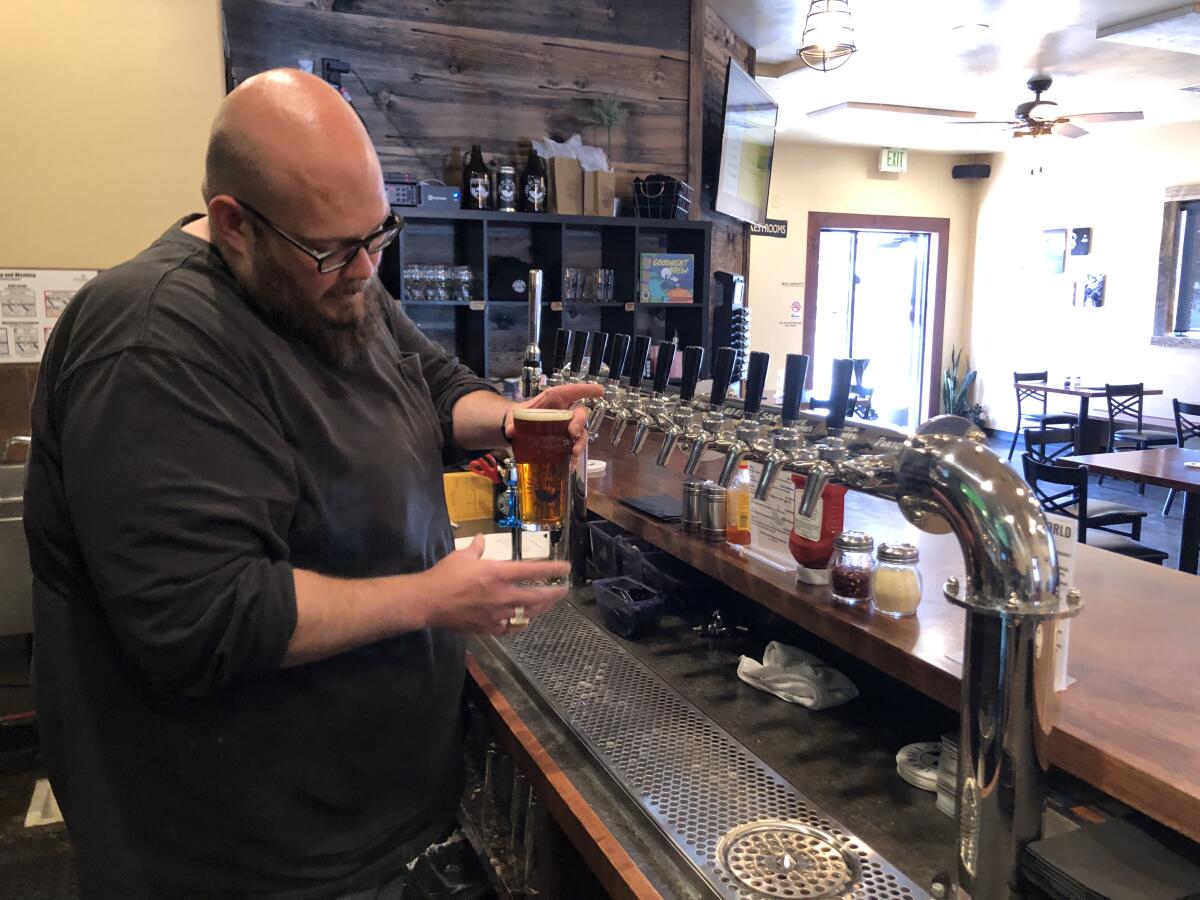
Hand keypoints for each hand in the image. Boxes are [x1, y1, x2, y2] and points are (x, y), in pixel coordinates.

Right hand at [418, 534, 568, 634]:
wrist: (428, 602)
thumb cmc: (444, 575)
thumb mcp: (461, 556)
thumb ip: (476, 548)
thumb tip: (480, 538)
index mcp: (498, 573)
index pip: (532, 570)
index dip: (552, 569)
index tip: (566, 568)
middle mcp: (503, 595)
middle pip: (537, 596)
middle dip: (554, 593)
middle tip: (564, 590)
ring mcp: (497, 614)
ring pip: (528, 613)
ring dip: (541, 608)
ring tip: (548, 604)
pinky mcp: (489, 627)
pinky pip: (512, 627)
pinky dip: (521, 623)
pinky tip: (524, 621)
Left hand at [504, 383, 601, 457]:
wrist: (518, 429)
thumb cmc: (523, 415)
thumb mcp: (517, 415)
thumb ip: (514, 421)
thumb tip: (511, 430)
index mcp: (555, 399)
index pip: (572, 391)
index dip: (586, 390)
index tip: (599, 391)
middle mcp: (565, 412)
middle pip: (580, 413)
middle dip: (579, 422)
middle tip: (573, 432)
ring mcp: (567, 427)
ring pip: (581, 432)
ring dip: (580, 442)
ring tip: (575, 452)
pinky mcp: (566, 441)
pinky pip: (575, 446)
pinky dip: (575, 455)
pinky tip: (572, 463)